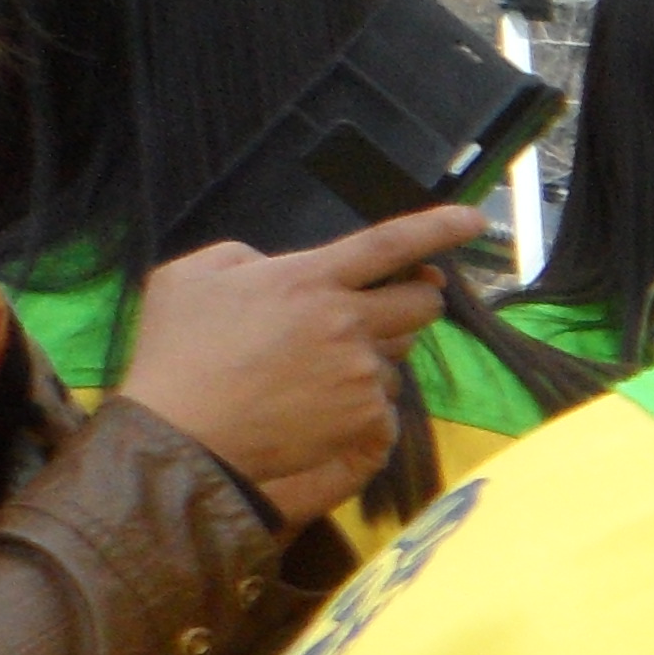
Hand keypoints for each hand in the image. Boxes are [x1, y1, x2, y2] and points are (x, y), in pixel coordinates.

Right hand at [116, 206, 482, 528]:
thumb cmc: (177, 352)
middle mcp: (346, 321)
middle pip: (422, 303)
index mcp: (308, 279)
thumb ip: (244, 257)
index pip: (390, 243)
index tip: (475, 219)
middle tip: (385, 308)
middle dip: (416, 299)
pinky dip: (359, 402)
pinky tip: (314, 407)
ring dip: (374, 356)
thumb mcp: (190, 276)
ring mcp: (361, 373)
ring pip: (398, 356)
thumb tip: (275, 264)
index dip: (439, 227)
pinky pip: (382, 402)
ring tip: (316, 370)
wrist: (184, 434)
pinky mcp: (366, 418)